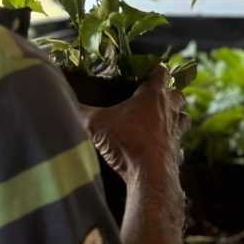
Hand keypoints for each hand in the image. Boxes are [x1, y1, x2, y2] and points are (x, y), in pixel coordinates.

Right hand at [84, 66, 188, 182]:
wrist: (149, 174)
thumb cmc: (125, 141)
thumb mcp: (96, 124)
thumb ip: (80, 111)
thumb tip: (59, 100)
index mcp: (153, 96)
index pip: (161, 73)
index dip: (157, 70)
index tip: (152, 69)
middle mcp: (169, 110)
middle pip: (177, 94)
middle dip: (171, 92)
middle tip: (159, 95)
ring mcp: (176, 132)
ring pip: (184, 118)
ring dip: (178, 116)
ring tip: (167, 119)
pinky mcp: (177, 152)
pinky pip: (179, 144)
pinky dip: (174, 144)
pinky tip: (164, 148)